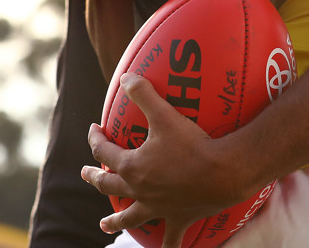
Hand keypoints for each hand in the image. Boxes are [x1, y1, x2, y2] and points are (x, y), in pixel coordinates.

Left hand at [82, 75, 245, 247]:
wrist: (222, 173)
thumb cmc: (192, 143)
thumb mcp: (164, 114)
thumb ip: (143, 93)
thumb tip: (125, 77)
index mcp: (132, 167)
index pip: (104, 153)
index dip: (95, 139)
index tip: (94, 128)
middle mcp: (140, 191)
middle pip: (109, 186)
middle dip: (95, 178)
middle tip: (87, 174)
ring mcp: (158, 209)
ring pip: (130, 217)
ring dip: (115, 220)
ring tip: (104, 225)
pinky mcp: (177, 220)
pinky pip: (169, 240)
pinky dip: (166, 247)